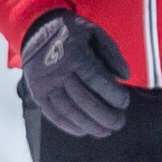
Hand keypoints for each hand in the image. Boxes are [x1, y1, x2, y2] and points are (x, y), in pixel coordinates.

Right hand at [18, 11, 132, 139]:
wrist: (36, 29)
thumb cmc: (71, 31)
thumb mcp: (94, 32)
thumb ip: (112, 52)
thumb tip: (125, 76)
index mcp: (74, 54)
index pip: (97, 80)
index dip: (113, 94)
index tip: (125, 103)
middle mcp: (58, 71)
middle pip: (84, 100)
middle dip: (105, 115)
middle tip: (120, 123)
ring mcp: (46, 84)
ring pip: (69, 111)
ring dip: (90, 125)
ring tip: (106, 132)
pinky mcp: (37, 93)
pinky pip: (53, 115)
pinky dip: (69, 126)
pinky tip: (84, 131)